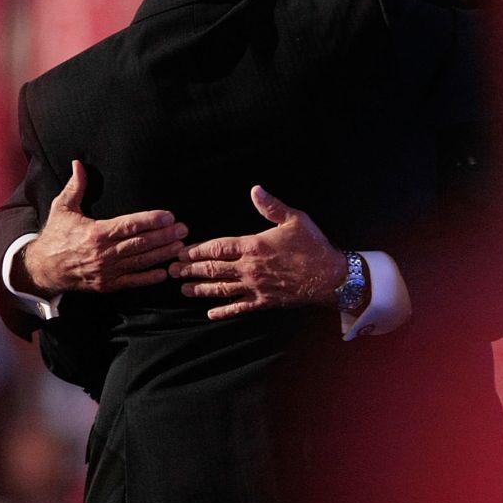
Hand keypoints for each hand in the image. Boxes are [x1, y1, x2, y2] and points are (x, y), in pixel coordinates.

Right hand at [18, 162, 186, 294]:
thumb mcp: (63, 208)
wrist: (43, 268)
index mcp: (95, 232)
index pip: (128, 225)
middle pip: (139, 243)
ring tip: (181, 247)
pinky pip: (132, 282)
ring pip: (140, 262)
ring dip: (162, 254)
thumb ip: (75, 186)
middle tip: (183, 229)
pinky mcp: (107, 285)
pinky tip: (165, 272)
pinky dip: (149, 278)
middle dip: (164, 236)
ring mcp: (106, 271)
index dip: (150, 220)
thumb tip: (78, 163)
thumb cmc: (56, 235)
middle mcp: (103, 253)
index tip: (168, 216)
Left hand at [170, 186, 346, 319]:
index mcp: (254, 246)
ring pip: (221, 289)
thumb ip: (271, 206)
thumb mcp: (294, 219)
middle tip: (171, 271)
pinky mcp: (264, 302)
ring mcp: (256, 287)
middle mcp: (250, 268)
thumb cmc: (313, 245)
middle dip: (190, 270)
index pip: (218, 247)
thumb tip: (255, 189)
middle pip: (213, 269)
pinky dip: (224, 311)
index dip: (197, 250)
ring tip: (183, 289)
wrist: (331, 277)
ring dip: (200, 289)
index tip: (182, 251)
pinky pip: (239, 308)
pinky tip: (210, 313)